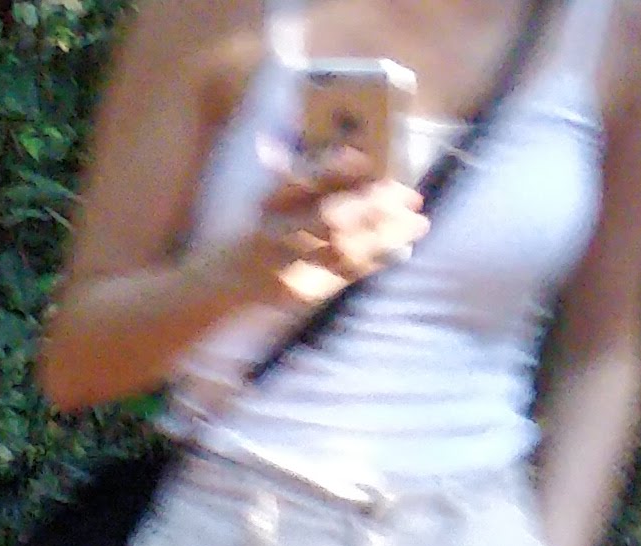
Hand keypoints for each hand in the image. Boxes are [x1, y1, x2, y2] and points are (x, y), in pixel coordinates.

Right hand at [244, 147, 423, 308]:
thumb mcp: (270, 203)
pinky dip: (376, 261)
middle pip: (330, 217)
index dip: (337, 168)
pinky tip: (401, 250)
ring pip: (344, 249)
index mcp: (268, 206)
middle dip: (375, 205)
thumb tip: (354, 155)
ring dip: (386, 235)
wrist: (222, 290)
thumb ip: (302, 177)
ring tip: (418, 224)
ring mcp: (285, 269)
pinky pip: (344, 276)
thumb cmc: (254, 241)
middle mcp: (274, 236)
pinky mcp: (298, 295)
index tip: (367, 160)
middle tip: (411, 196)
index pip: (305, 180)